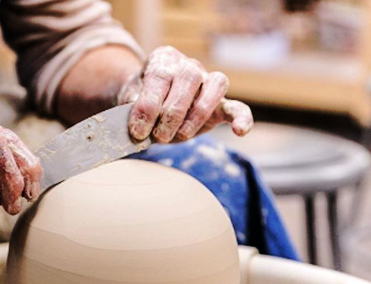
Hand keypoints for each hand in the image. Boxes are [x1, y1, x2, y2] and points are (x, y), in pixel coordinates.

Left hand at [118, 46, 253, 142]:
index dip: (149, 106)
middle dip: (172, 112)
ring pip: (215, 85)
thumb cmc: (138, 102)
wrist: (148, 106)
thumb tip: (137, 125)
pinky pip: (236, 107)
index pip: (160, 76)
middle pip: (188, 78)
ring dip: (198, 114)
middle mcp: (188, 65)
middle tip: (159, 136)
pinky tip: (240, 131)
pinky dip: (241, 118)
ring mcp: (207, 82)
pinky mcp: (220, 104)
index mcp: (163, 59)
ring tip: (181, 135)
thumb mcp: (129, 102)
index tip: (138, 130)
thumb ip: (132, 109)